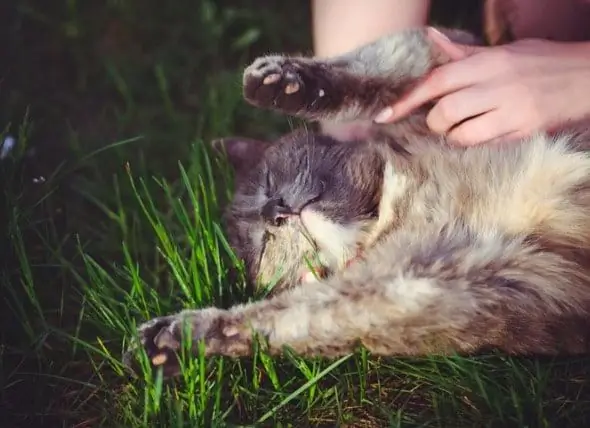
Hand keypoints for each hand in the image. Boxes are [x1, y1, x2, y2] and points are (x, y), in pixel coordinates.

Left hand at [375, 28, 589, 144]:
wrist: (588, 77)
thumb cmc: (541, 61)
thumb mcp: (504, 51)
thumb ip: (464, 52)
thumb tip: (431, 38)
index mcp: (488, 61)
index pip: (436, 81)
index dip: (406, 100)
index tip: (384, 115)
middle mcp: (496, 84)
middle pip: (443, 111)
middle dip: (434, 122)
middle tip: (441, 120)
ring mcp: (510, 109)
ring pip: (460, 133)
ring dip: (452, 136)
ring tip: (463, 128)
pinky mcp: (522, 130)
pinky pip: (482, 144)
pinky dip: (472, 143)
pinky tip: (480, 134)